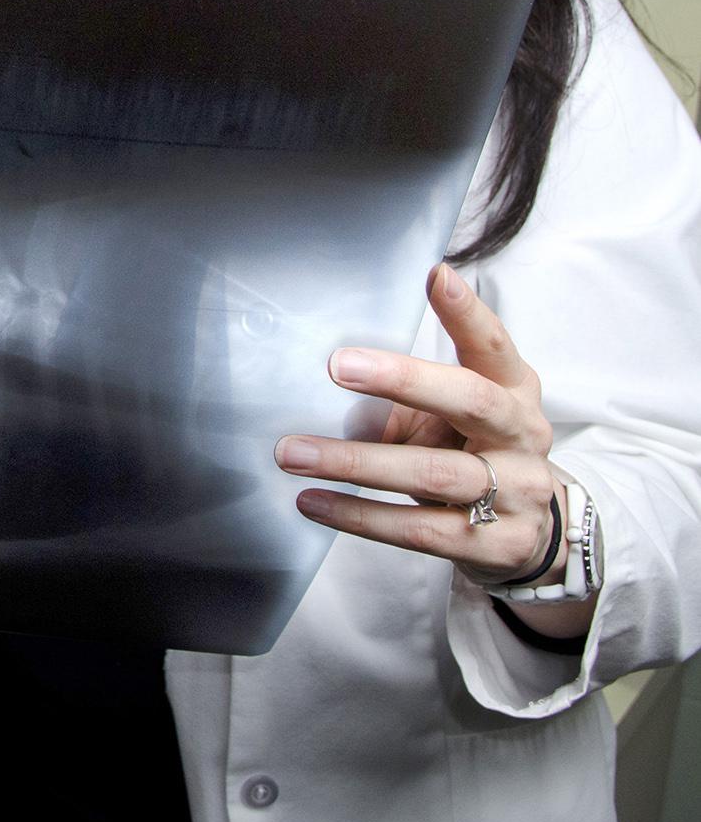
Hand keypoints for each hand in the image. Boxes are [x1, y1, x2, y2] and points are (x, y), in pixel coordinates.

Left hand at [273, 263, 566, 593]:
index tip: (434, 276)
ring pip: (432, 473)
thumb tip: (324, 375)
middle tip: (337, 366)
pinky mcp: (499, 545)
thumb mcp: (453, 416)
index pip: (493, 345)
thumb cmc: (472, 454)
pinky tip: (313, 501)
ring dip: (354, 462)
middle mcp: (522, 434)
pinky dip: (360, 515)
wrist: (529, 536)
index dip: (466, 312)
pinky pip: (419, 529)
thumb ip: (409, 396)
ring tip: (292, 452)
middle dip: (403, 379)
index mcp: (513, 389)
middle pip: (469, 400)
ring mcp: (518, 492)